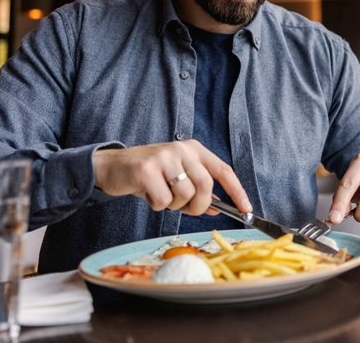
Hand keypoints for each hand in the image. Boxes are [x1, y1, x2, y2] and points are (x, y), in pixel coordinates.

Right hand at [92, 140, 251, 216]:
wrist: (113, 166)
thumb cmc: (149, 175)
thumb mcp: (177, 178)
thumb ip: (198, 191)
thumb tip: (220, 208)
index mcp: (194, 149)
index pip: (223, 170)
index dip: (237, 191)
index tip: (246, 210)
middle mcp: (182, 149)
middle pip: (206, 186)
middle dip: (198, 206)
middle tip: (185, 209)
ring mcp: (164, 157)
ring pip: (185, 195)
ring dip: (174, 206)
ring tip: (162, 197)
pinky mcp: (146, 170)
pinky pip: (163, 201)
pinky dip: (157, 206)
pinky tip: (148, 196)